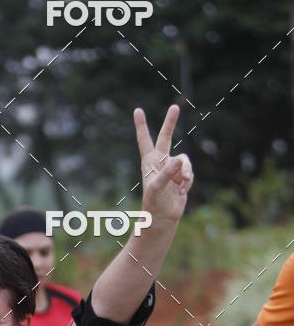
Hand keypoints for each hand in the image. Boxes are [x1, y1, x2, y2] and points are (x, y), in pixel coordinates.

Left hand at [134, 104, 192, 224]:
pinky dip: (187, 182)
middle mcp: (160, 162)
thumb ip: (168, 172)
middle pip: (166, 138)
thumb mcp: (157, 187)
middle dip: (170, 123)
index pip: (144, 140)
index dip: (141, 126)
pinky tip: (181, 191)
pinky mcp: (181, 177)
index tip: (137, 110)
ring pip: (184, 161)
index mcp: (149, 162)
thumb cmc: (154, 203)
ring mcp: (172, 169)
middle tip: (175, 107)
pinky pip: (189, 173)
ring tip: (181, 185)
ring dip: (185, 173)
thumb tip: (180, 160)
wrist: (163, 218)